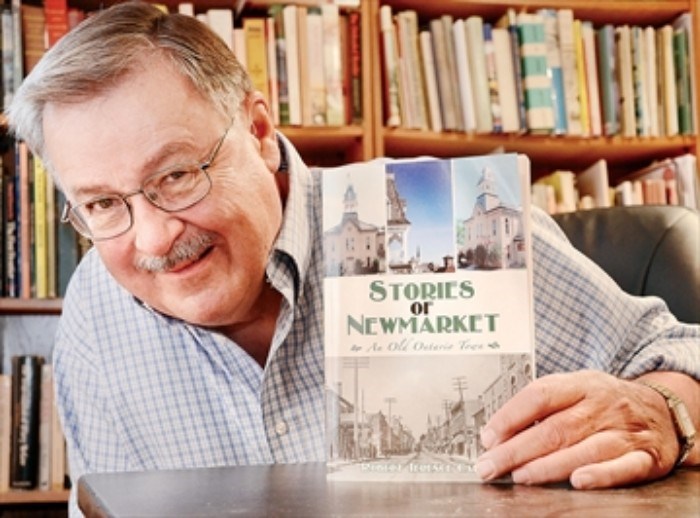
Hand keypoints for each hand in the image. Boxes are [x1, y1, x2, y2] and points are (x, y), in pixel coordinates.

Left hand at [475, 370, 678, 488]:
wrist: (663, 409)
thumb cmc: (605, 402)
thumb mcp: (576, 389)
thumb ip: (543, 405)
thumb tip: (498, 431)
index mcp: (581, 384)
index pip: (540, 395)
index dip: (511, 416)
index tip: (488, 436)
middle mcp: (602, 406)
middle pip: (555, 428)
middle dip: (517, 449)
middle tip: (490, 465)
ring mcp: (624, 431)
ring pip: (584, 449)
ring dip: (548, 466)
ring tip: (520, 476)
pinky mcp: (646, 457)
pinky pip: (623, 467)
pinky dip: (600, 475)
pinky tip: (578, 482)